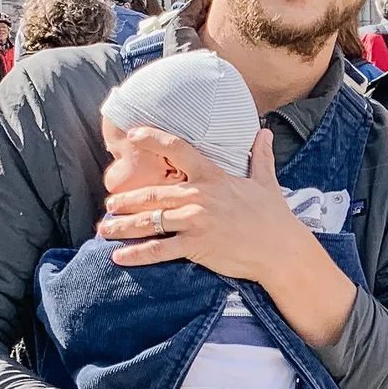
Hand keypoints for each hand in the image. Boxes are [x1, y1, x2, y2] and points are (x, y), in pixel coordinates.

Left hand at [96, 128, 306, 281]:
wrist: (282, 251)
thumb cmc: (275, 217)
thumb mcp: (267, 182)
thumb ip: (261, 156)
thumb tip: (265, 132)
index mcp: (213, 177)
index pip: (178, 149)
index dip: (153, 139)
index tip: (133, 134)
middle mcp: (199, 196)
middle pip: (152, 193)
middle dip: (126, 199)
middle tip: (110, 204)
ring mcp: (195, 221)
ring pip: (149, 221)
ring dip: (122, 226)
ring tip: (105, 229)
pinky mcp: (196, 246)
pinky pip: (159, 250)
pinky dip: (136, 254)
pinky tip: (118, 257)